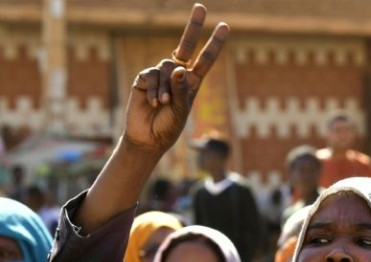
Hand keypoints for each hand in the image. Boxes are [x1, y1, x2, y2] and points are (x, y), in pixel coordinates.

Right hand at [124, 3, 229, 155]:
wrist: (147, 138)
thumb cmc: (168, 127)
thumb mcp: (181, 111)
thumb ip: (181, 90)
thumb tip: (180, 68)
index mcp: (192, 83)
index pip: (205, 59)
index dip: (214, 43)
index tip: (225, 26)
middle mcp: (177, 75)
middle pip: (186, 45)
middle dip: (193, 26)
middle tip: (200, 7)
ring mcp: (160, 75)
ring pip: (166, 67)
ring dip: (166, 86)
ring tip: (164, 104)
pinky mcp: (144, 79)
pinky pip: (151, 75)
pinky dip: (155, 90)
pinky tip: (154, 103)